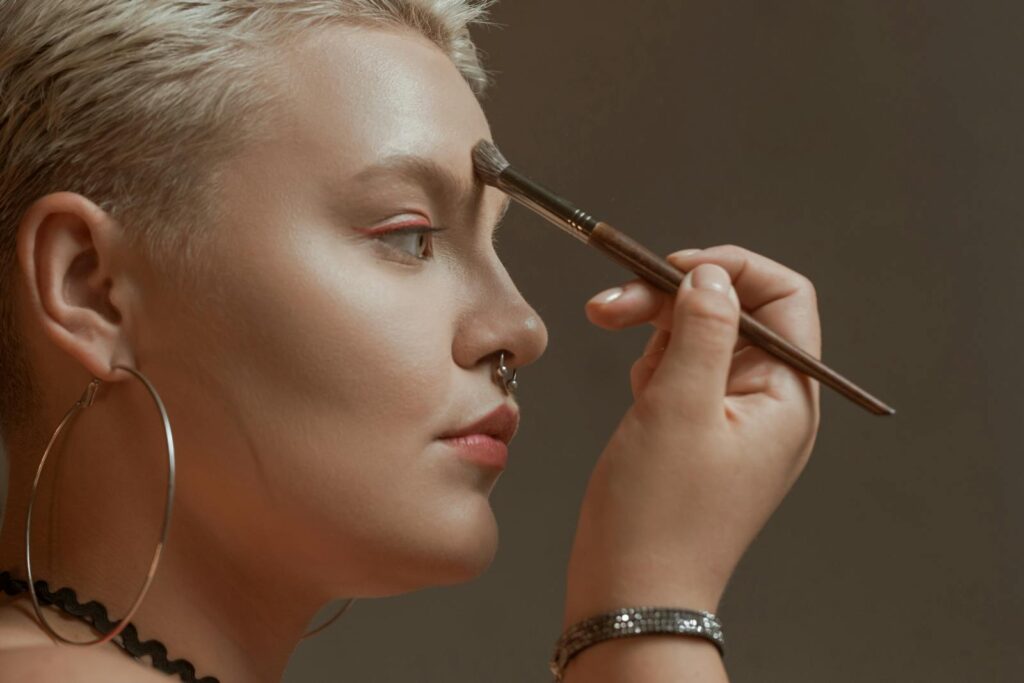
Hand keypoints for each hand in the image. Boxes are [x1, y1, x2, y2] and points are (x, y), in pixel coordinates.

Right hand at [563, 245, 821, 626]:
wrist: (630, 593)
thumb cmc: (658, 516)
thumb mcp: (679, 406)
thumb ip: (701, 329)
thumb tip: (711, 275)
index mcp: (787, 397)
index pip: (784, 298)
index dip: (731, 270)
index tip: (671, 268)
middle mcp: (768, 405)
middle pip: (733, 314)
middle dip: (671, 299)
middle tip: (609, 305)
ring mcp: (733, 421)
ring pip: (700, 340)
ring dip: (655, 332)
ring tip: (618, 358)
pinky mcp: (699, 434)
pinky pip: (682, 374)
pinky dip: (653, 367)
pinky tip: (636, 394)